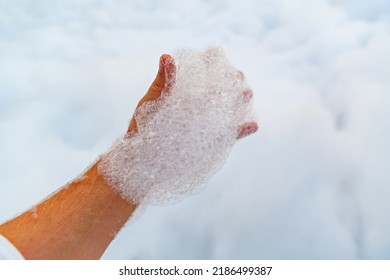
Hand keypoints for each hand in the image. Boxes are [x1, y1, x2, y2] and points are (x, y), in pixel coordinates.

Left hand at [127, 54, 257, 137]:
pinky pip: (231, 135)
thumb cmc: (145, 123)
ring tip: (247, 93)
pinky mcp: (214, 141)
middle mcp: (203, 105)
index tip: (215, 53)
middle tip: (236, 74)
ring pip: (233, 109)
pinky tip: (252, 125)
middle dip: (233, 79)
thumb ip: (163, 81)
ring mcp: (210, 122)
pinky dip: (243, 130)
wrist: (143, 151)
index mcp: (190, 91)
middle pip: (225, 88)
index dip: (214, 61)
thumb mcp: (153, 99)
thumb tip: (166, 56)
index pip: (207, 72)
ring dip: (242, 100)